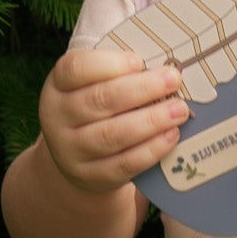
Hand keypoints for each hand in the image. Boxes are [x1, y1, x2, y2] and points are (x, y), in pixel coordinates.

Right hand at [38, 48, 190, 193]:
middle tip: (173, 79)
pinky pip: (124, 163)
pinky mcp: (92, 176)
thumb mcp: (93, 84)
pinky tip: (171, 135)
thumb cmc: (95, 107)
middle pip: (100, 100)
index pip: (75, 69)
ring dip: (151, 120)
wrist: (78, 155)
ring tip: (179, 109)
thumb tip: (161, 67)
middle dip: (142, 89)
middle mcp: (57, 117)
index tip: (140, 61)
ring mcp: (71, 150)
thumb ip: (118, 72)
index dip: (109, 64)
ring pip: (113, 135)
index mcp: (58, 85)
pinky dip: (151, 149)